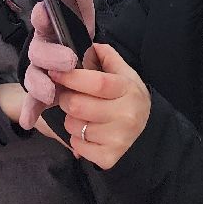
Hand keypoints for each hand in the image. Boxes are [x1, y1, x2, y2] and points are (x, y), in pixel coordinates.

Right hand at [20, 0, 95, 128]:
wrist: (76, 74)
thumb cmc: (75, 41)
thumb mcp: (82, 18)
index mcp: (49, 30)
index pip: (41, 19)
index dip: (41, 16)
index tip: (44, 12)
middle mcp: (40, 50)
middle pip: (38, 51)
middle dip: (50, 56)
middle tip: (69, 62)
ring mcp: (37, 73)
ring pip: (33, 77)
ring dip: (40, 86)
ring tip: (51, 95)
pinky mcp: (38, 94)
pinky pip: (31, 104)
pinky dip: (30, 112)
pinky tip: (30, 122)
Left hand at [54, 43, 150, 170]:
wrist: (146, 132)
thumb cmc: (128, 97)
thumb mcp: (124, 73)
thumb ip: (106, 55)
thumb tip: (89, 46)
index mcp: (129, 90)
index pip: (96, 82)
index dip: (72, 77)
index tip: (55, 73)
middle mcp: (126, 115)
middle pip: (78, 105)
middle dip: (66, 98)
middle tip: (68, 96)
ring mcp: (118, 139)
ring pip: (74, 126)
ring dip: (71, 119)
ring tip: (81, 115)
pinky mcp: (109, 158)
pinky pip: (77, 146)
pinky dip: (76, 139)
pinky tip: (87, 132)